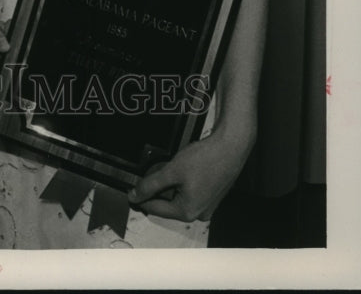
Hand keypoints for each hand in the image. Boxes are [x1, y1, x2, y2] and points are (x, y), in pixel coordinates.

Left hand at [127, 130, 251, 221]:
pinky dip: (180, 184)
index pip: (155, 209)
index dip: (141, 198)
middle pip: (167, 205)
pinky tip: (180, 170)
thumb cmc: (205, 158)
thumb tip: (135, 195)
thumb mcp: (172, 171)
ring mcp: (206, 206)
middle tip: (148, 174)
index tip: (130, 190)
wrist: (230, 147)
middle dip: (156, 191)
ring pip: (178, 198)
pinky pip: (189, 194)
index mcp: (188, 212)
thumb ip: (151, 185)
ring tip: (167, 169)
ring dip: (168, 187)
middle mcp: (199, 213)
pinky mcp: (211, 196)